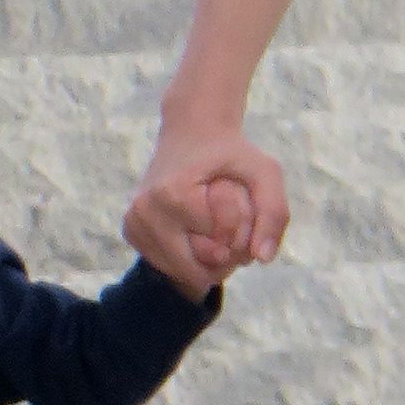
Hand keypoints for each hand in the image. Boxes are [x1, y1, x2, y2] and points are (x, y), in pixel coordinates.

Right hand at [125, 114, 289, 289]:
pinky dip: (187, 257)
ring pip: (181, 273)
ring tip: (214, 226)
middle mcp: (146, 210)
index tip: (241, 206)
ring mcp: (134, 222)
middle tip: (231, 227)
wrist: (192, 131)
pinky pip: (168, 266)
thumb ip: (273, 214)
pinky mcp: (131, 231)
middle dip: (222, 259)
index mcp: (173, 194)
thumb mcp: (265, 173)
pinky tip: (194, 229)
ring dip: (205, 260)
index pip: (218, 247)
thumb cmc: (231, 154)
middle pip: (195, 270)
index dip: (240, 235)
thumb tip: (263, 259)